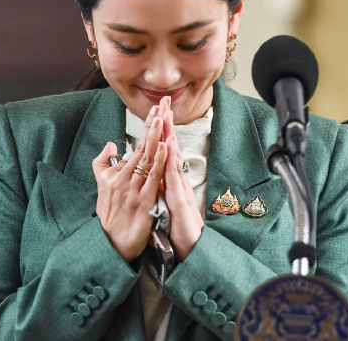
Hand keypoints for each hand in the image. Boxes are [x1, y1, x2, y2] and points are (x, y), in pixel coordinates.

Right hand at [92, 107, 167, 261]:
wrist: (111, 244)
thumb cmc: (110, 216)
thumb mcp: (101, 187)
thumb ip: (103, 163)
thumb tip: (112, 143)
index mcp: (117, 174)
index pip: (136, 147)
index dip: (146, 129)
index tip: (154, 111)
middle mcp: (124, 179)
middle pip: (141, 148)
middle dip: (151, 127)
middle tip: (160, 107)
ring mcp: (133, 190)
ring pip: (146, 160)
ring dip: (155, 138)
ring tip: (162, 120)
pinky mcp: (142, 202)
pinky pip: (152, 178)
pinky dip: (158, 162)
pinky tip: (164, 148)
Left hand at [161, 102, 203, 260]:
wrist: (192, 246)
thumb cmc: (180, 226)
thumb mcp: (167, 202)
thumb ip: (163, 185)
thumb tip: (156, 172)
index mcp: (171, 179)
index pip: (164, 149)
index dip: (161, 130)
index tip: (157, 110)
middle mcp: (177, 179)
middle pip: (171, 146)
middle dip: (167, 123)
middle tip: (165, 101)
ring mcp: (180, 186)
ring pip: (174, 156)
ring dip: (170, 133)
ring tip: (166, 113)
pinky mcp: (180, 198)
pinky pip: (174, 175)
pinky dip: (171, 158)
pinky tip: (169, 143)